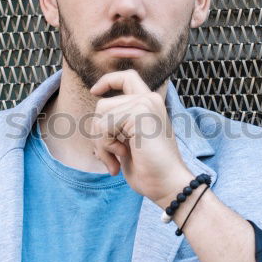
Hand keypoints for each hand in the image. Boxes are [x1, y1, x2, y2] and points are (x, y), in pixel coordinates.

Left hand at [89, 69, 192, 205]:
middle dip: (98, 133)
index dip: (107, 81)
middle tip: (111, 156)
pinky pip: (104, 126)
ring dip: (102, 143)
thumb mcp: (130, 143)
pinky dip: (106, 146)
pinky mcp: (139, 115)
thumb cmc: (149, 170)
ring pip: (101, 115)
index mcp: (149, 105)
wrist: (168, 184)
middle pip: (103, 105)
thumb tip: (93, 123)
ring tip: (117, 158)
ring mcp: (145, 104)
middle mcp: (149, 100)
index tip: (94, 91)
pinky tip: (122, 156)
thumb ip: (118, 127)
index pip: (127, 77)